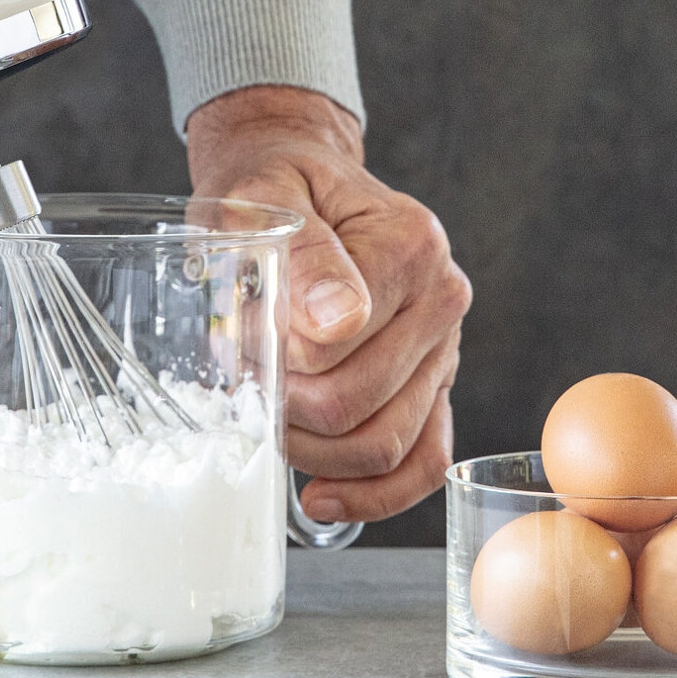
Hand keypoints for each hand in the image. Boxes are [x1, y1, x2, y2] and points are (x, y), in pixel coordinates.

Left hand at [186, 85, 467, 523]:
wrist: (298, 181)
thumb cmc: (274, 188)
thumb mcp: (262, 195)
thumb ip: (300, 250)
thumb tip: (334, 323)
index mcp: (409, 244)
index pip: (331, 343)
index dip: (268, 354)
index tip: (233, 332)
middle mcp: (441, 297)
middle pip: (354, 402)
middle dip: (280, 404)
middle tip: (239, 372)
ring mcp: (444, 348)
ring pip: (383, 443)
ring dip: (309, 448)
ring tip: (267, 412)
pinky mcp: (433, 387)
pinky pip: (422, 461)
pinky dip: (372, 494)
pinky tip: (319, 496)